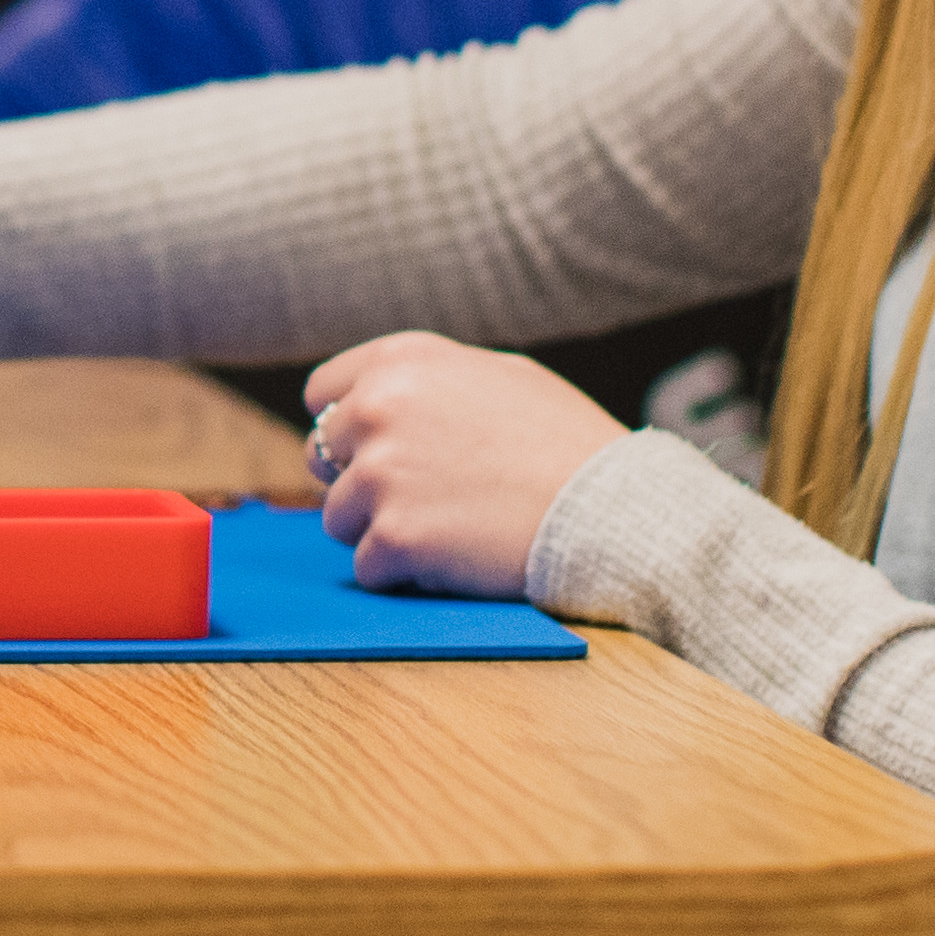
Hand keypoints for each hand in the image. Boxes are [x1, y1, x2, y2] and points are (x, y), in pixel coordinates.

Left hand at [301, 333, 628, 601]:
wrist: (613, 509)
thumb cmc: (567, 444)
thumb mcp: (500, 376)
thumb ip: (430, 380)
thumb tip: (375, 396)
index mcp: (402, 360)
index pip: (321, 394)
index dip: (348, 430)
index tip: (378, 452)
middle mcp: (377, 407)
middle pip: (323, 460)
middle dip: (362, 483)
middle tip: (428, 499)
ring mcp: (380, 473)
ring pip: (339, 518)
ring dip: (382, 532)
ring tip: (452, 529)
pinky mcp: (393, 537)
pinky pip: (368, 568)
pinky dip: (405, 575)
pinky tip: (456, 560)